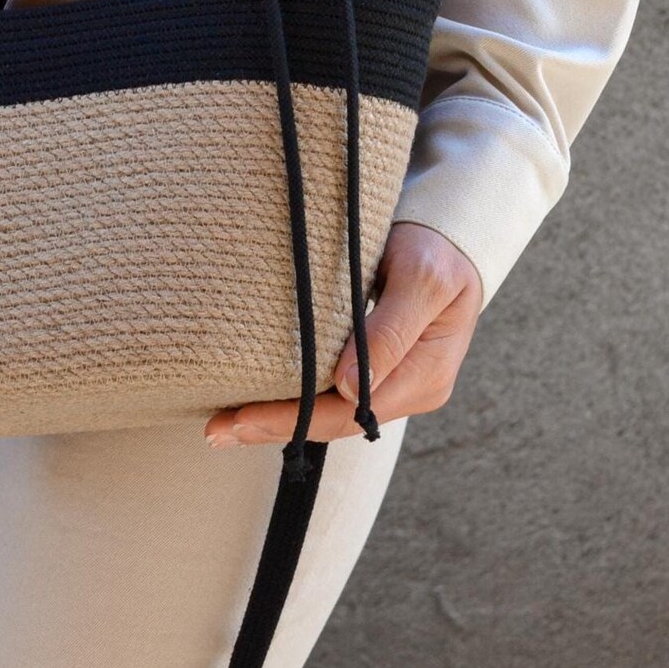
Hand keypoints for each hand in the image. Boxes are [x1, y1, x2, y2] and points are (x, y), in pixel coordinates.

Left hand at [204, 223, 483, 446]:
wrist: (452, 237)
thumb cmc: (437, 248)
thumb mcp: (421, 278)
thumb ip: (389, 330)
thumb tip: (349, 388)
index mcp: (426, 376)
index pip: (350, 413)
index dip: (294, 418)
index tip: (242, 418)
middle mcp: (410, 389)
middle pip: (335, 421)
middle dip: (275, 426)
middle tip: (216, 430)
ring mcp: (394, 383)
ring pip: (329, 412)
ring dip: (278, 418)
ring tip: (222, 424)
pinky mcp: (376, 370)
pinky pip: (330, 393)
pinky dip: (292, 397)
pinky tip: (252, 400)